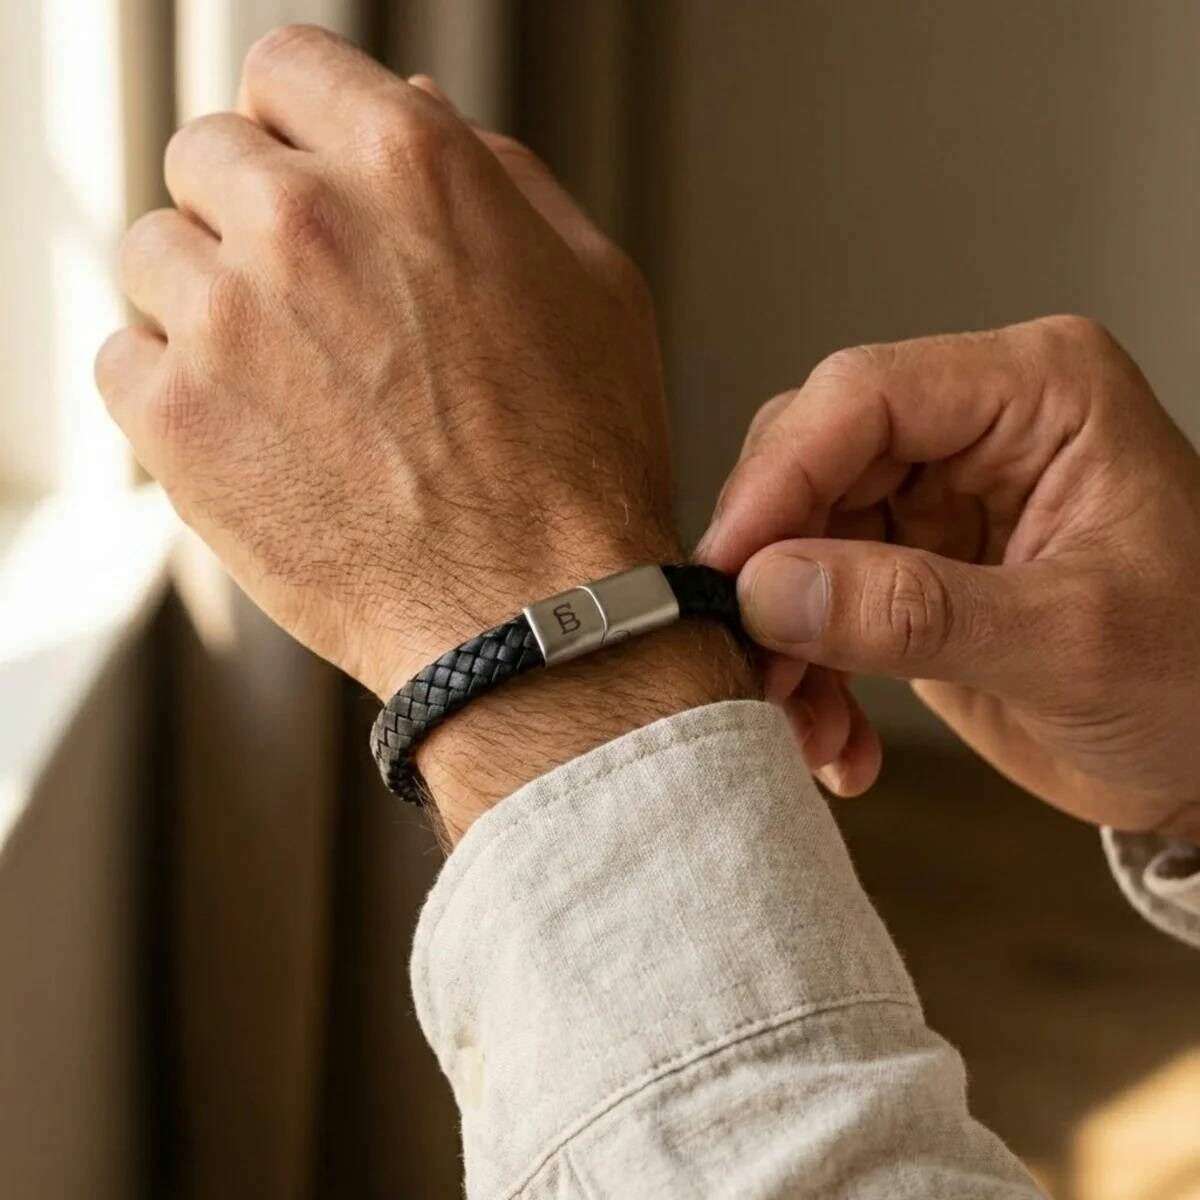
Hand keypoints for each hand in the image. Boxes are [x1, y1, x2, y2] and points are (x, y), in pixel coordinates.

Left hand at [97, 27, 751, 838]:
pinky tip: (251, 433)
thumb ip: (497, 178)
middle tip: (308, 303)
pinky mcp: (176, 420)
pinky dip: (170, 388)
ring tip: (287, 383)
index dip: (299, 126)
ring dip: (207, 301)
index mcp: (412, 164)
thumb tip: (417, 107)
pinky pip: (124, 357)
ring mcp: (228, 318)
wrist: (536, 611)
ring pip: (155, 253)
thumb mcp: (591, 286)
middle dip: (252, 214)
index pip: (288, 69)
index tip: (307, 175)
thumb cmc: (580, 463)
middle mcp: (305, 218)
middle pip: (208, 155)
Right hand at [699, 317, 1199, 840]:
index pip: (863, 396)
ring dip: (786, 642)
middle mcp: (973, 429)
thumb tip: (769, 589)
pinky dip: (811, 676)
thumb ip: (914, 610)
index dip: (779, 479)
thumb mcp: (1071, 643)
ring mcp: (936, 499)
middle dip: (773, 573)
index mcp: (1036, 393)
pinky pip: (815, 602)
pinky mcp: (909, 568)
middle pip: (810, 462)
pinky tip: (839, 741)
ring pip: (795, 539)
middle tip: (757, 665)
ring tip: (807, 726)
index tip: (728, 573)